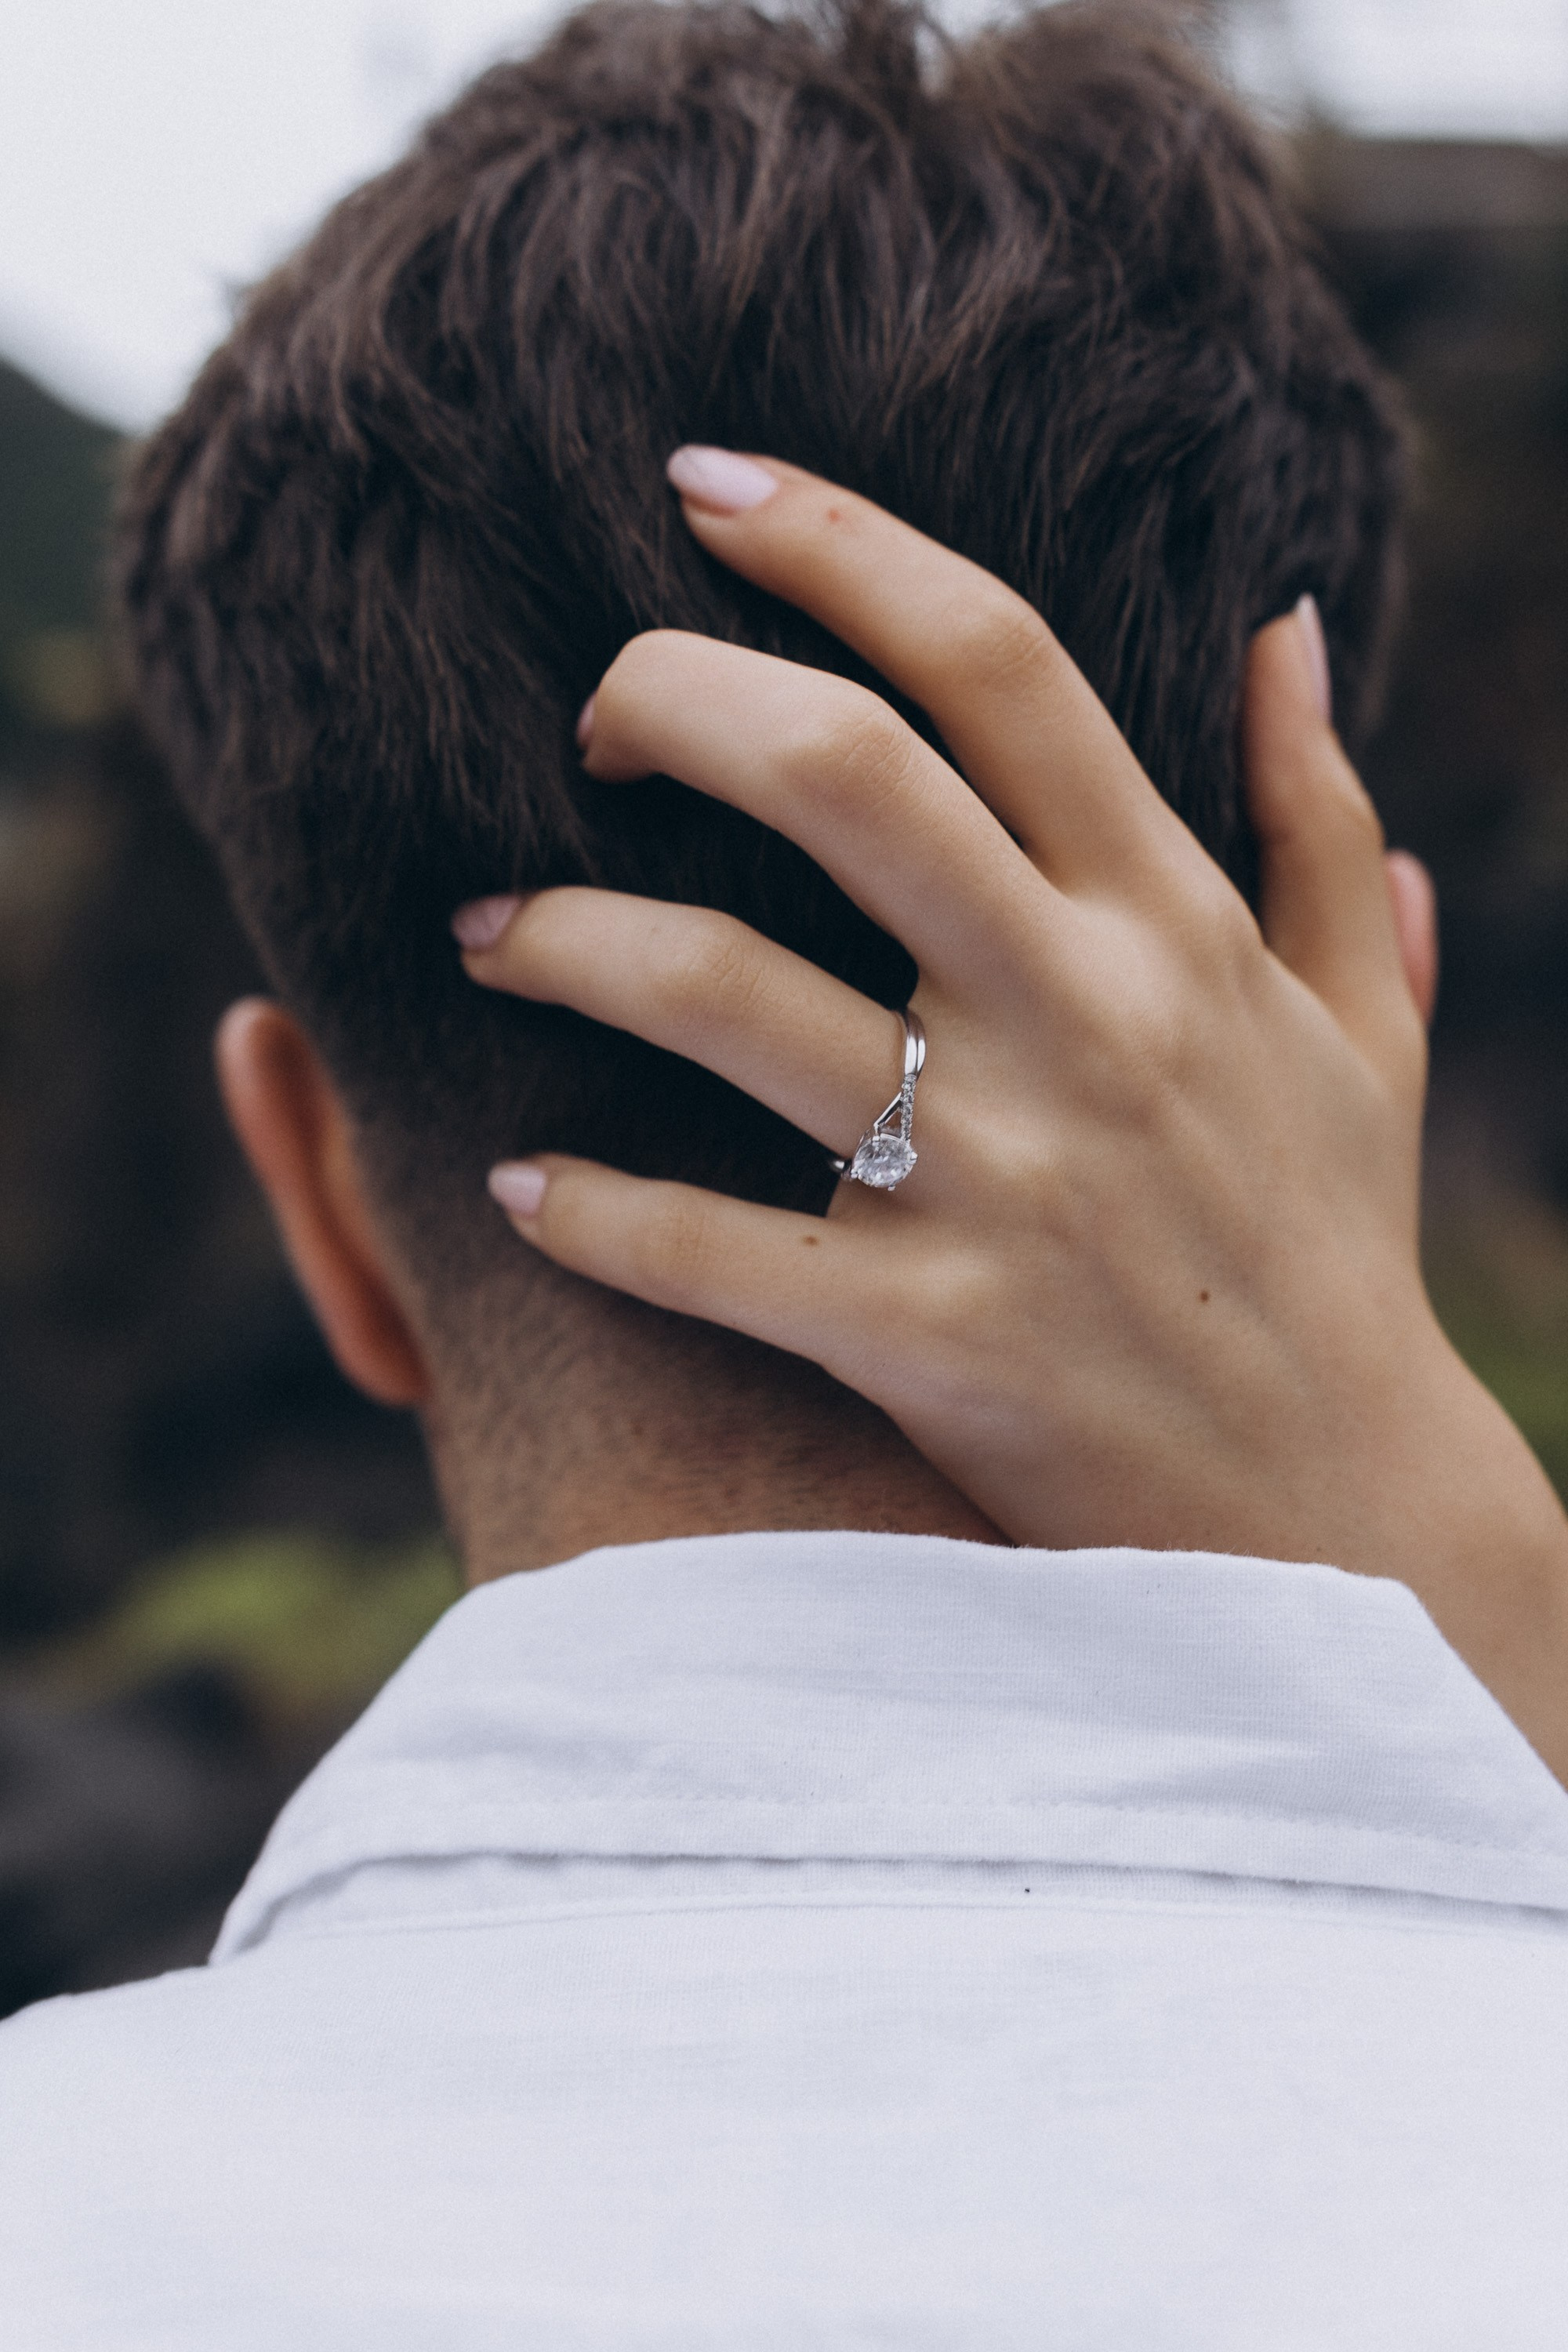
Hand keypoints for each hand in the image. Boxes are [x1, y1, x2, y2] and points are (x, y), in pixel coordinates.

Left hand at [458, 455, 1567, 1779]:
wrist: (1347, 1517)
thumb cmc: (1329, 1249)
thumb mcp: (1356, 1021)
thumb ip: (1315, 816)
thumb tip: (1284, 623)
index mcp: (1169, 922)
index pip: (996, 662)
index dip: (836, 539)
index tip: (702, 483)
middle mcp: (1083, 1021)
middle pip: (841, 776)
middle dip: (670, 694)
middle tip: (583, 713)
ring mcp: (1003, 1180)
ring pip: (724, 998)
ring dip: (567, 941)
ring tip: (489, 934)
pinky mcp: (929, 1334)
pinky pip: (702, 1249)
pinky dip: (582, 1208)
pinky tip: (510, 1177)